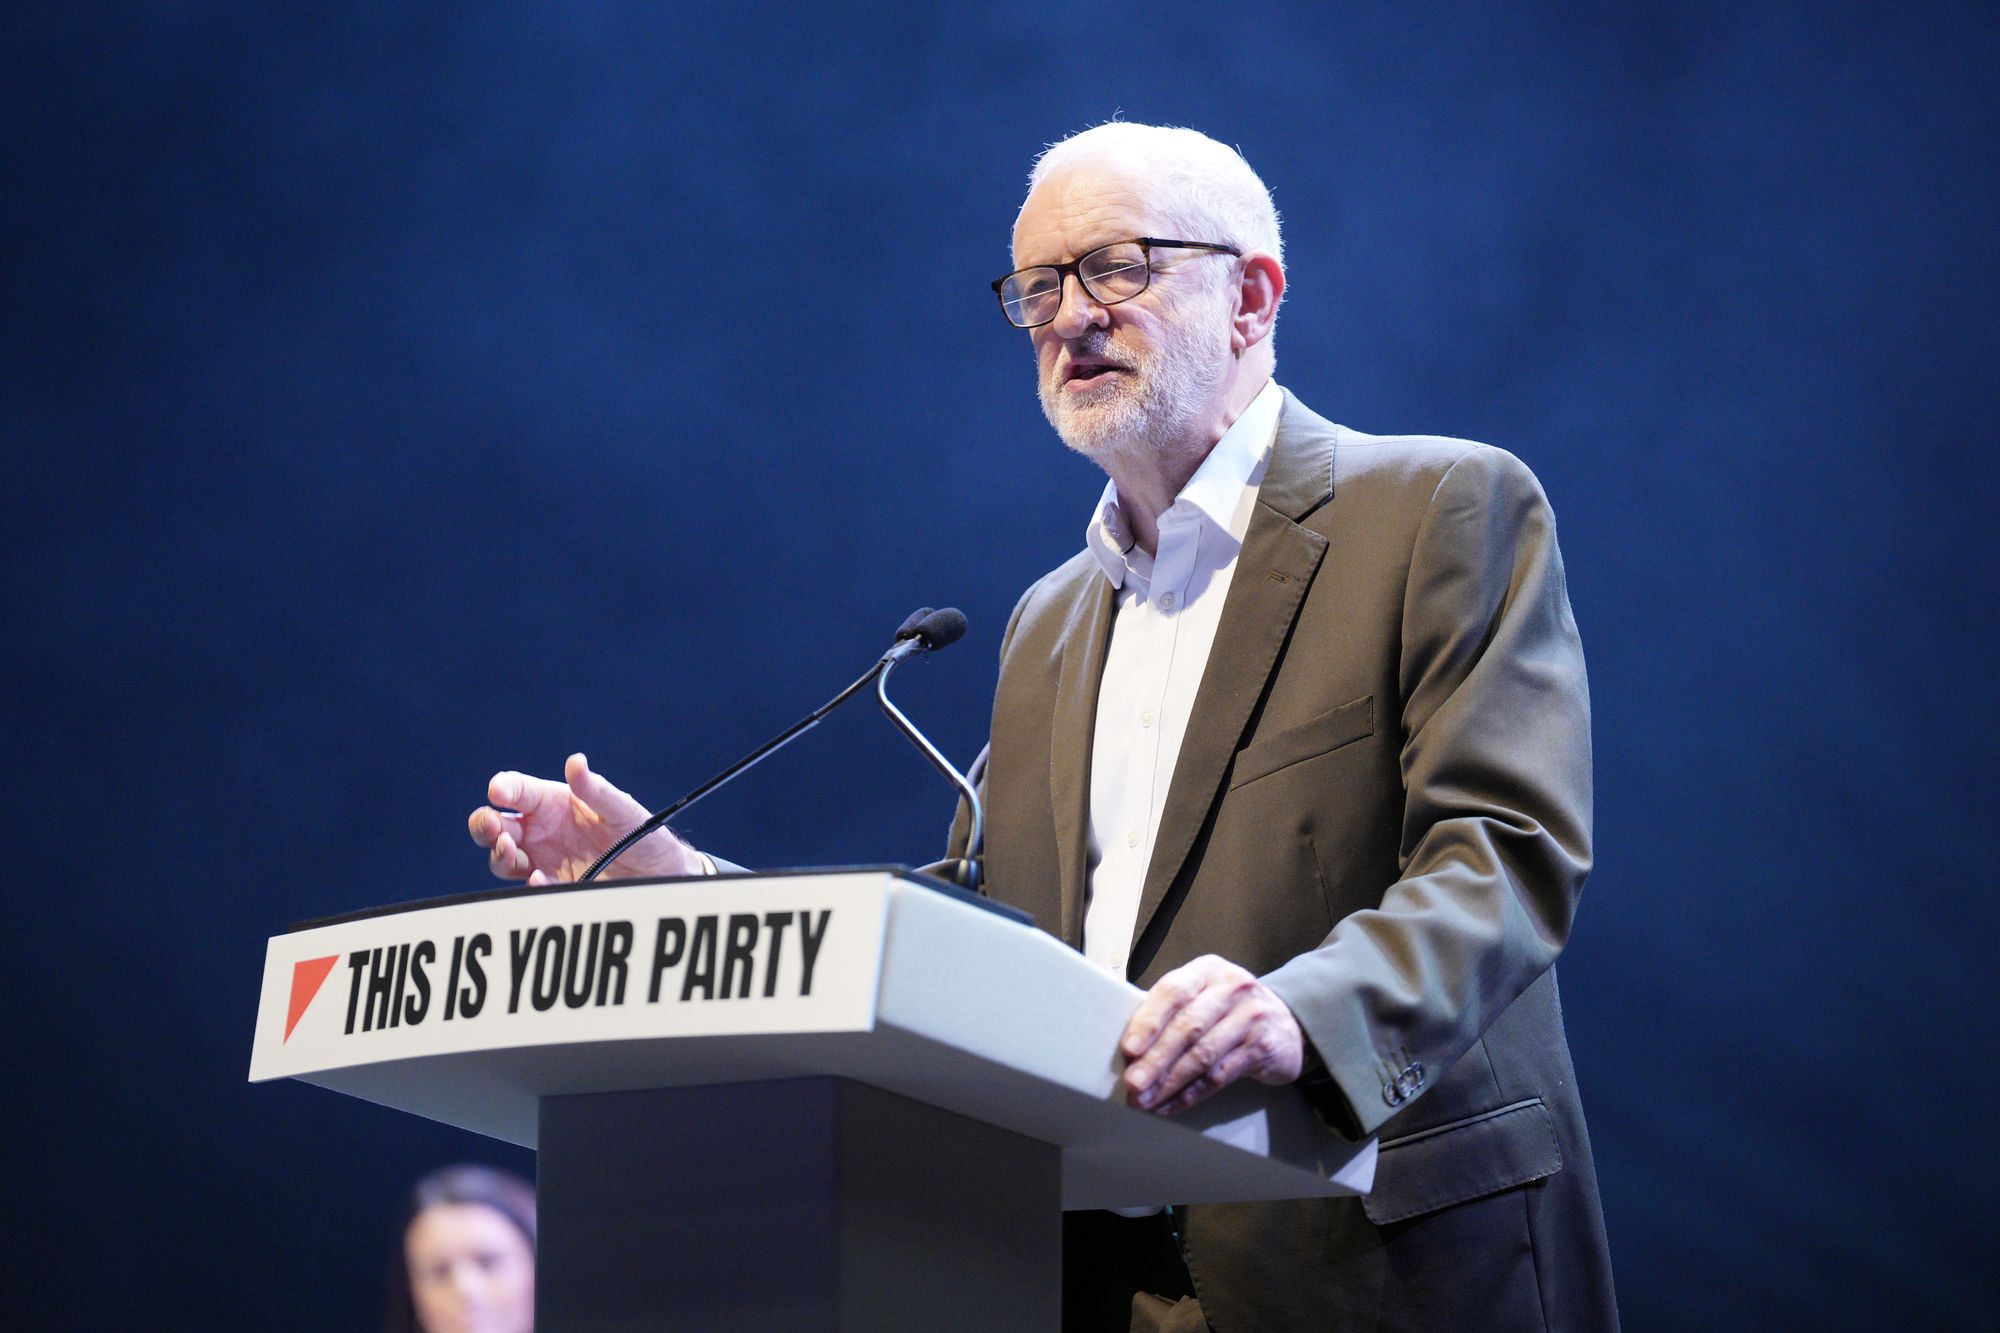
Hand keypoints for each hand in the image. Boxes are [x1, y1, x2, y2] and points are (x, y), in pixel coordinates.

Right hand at [467, 752, 703, 884]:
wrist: (661, 874)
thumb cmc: (641, 833)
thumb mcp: (621, 809)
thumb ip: (596, 790)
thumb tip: (575, 762)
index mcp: (552, 803)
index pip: (517, 790)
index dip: (503, 788)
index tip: (499, 791)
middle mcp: (541, 830)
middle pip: (496, 825)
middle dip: (485, 824)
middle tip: (493, 827)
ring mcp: (543, 860)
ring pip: (503, 858)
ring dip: (499, 854)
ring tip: (508, 849)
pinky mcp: (554, 888)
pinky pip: (531, 888)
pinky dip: (530, 884)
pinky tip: (539, 878)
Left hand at [1119, 954, 1306, 1114]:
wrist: (1287, 1025)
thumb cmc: (1230, 1011)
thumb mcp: (1204, 996)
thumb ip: (1172, 1012)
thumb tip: (1129, 1050)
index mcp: (1207, 970)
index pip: (1172, 992)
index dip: (1148, 1021)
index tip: (1129, 1048)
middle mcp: (1231, 988)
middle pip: (1187, 1026)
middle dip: (1156, 1059)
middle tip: (1133, 1083)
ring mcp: (1250, 1016)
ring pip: (1203, 1055)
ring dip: (1170, 1082)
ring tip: (1147, 1099)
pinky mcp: (1262, 1046)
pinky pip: (1220, 1075)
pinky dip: (1192, 1094)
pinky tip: (1172, 1104)